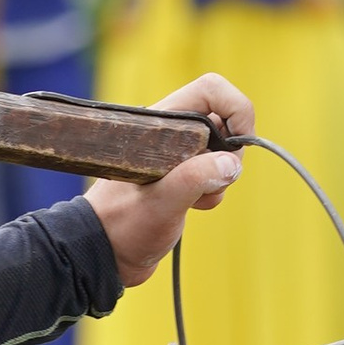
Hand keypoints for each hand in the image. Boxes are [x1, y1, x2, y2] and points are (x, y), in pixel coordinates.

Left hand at [85, 71, 252, 288]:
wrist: (105, 254)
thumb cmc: (122, 225)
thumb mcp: (159, 202)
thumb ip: (194, 178)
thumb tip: (230, 163)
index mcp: (161, 124)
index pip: (210, 90)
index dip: (235, 108)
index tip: (238, 143)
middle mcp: (171, 134)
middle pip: (224, 121)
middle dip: (229, 153)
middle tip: (213, 180)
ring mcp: (177, 156)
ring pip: (222, 151)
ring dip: (221, 177)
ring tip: (194, 200)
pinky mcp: (181, 177)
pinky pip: (215, 173)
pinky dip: (214, 191)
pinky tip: (192, 207)